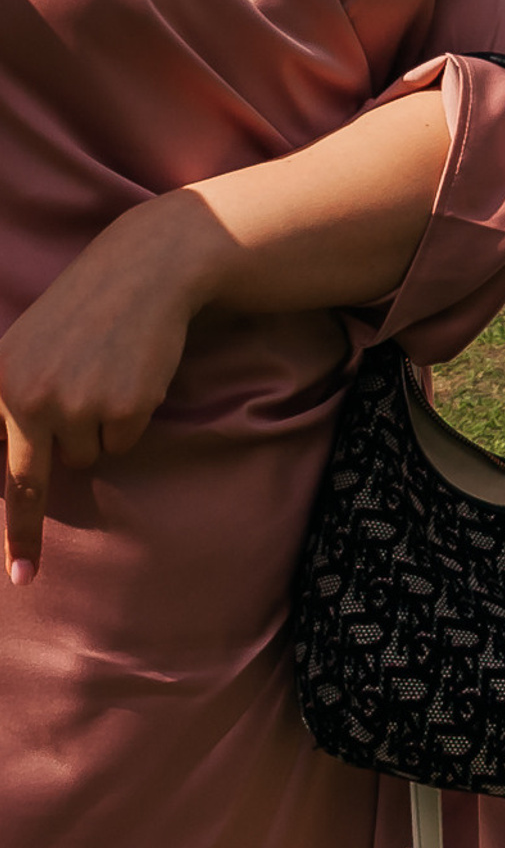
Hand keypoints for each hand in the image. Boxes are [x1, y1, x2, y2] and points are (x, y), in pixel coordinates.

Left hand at [0, 197, 213, 581]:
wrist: (147, 269)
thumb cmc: (81, 312)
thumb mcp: (22, 350)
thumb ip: (5, 402)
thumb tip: (9, 462)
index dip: (9, 529)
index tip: (15, 578)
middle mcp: (27, 398)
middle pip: (31, 482)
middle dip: (26, 537)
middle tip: (25, 574)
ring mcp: (77, 404)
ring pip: (87, 454)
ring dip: (97, 428)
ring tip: (106, 376)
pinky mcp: (124, 405)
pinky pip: (124, 439)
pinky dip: (130, 415)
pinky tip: (131, 374)